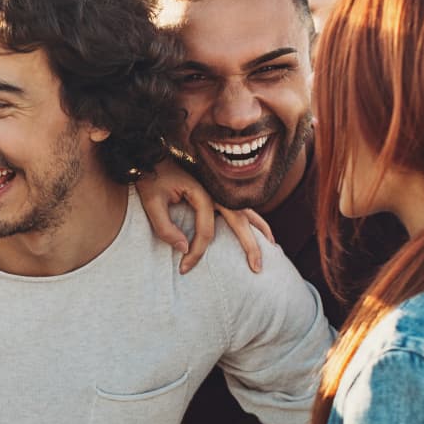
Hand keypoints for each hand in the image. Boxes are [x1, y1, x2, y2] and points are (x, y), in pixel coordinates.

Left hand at [136, 161, 270, 273]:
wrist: (151, 154)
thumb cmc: (151, 177)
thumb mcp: (151, 202)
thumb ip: (164, 227)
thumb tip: (183, 249)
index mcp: (203, 193)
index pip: (206, 232)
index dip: (196, 253)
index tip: (184, 268)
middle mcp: (217, 192)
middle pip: (240, 222)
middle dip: (251, 246)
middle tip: (257, 269)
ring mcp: (220, 190)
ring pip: (247, 212)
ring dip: (261, 229)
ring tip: (272, 246)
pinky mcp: (217, 189)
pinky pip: (240, 207)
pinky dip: (252, 219)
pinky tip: (256, 228)